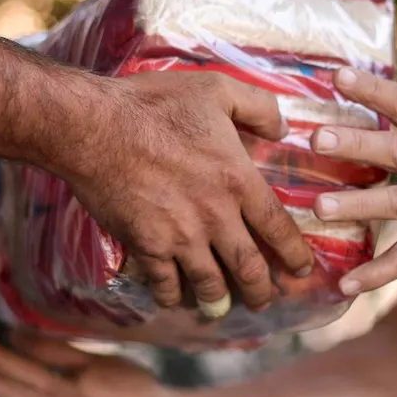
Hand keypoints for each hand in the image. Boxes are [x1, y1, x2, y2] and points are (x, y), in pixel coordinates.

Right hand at [64, 70, 314, 314]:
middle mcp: (215, 216)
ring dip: (219, 301)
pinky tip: (175, 297)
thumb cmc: (155, 104)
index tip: (302, 270)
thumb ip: (258, 107)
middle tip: (264, 301)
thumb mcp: (217, 89)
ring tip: (221, 307)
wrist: (95, 127)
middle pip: (249, 268)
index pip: (277, 227)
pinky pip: (165, 283)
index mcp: (238, 180)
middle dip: (261, 292)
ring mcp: (180, 236)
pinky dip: (172, 295)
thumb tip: (283, 130)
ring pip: (210, 284)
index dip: (294, 254)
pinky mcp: (146, 245)